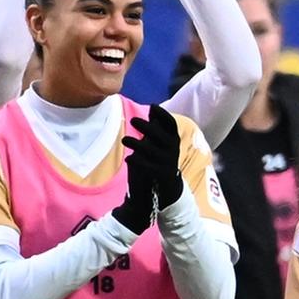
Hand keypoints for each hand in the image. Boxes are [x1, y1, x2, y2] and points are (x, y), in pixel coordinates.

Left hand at [114, 104, 183, 230]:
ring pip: (152, 150)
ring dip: (137, 143)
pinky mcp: (160, 175)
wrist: (164, 192)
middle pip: (162, 135)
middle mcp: (172, 151)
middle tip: (133, 120)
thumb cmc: (158, 163)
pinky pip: (147, 166)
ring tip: (125, 140)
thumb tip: (152, 109)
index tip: (152, 107)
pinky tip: (129, 158)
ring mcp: (167, 163)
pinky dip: (137, 161)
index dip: (163, 115)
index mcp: (173, 142)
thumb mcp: (159, 145)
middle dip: (148, 127)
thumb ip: (156, 129)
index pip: (171, 125)